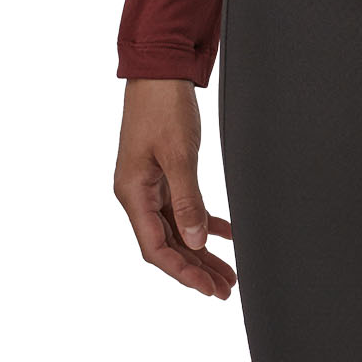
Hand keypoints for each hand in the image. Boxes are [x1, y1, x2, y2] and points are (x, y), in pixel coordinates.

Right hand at [114, 79, 236, 298]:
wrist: (160, 71)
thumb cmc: (163, 106)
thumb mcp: (179, 155)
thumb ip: (188, 200)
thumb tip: (194, 240)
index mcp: (132, 194)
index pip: (155, 248)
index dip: (182, 272)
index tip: (208, 288)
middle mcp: (138, 195)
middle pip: (168, 246)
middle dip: (196, 270)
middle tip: (225, 290)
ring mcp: (151, 188)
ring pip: (178, 232)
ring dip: (202, 253)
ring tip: (228, 274)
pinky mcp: (164, 178)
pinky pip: (184, 211)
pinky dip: (205, 224)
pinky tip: (227, 237)